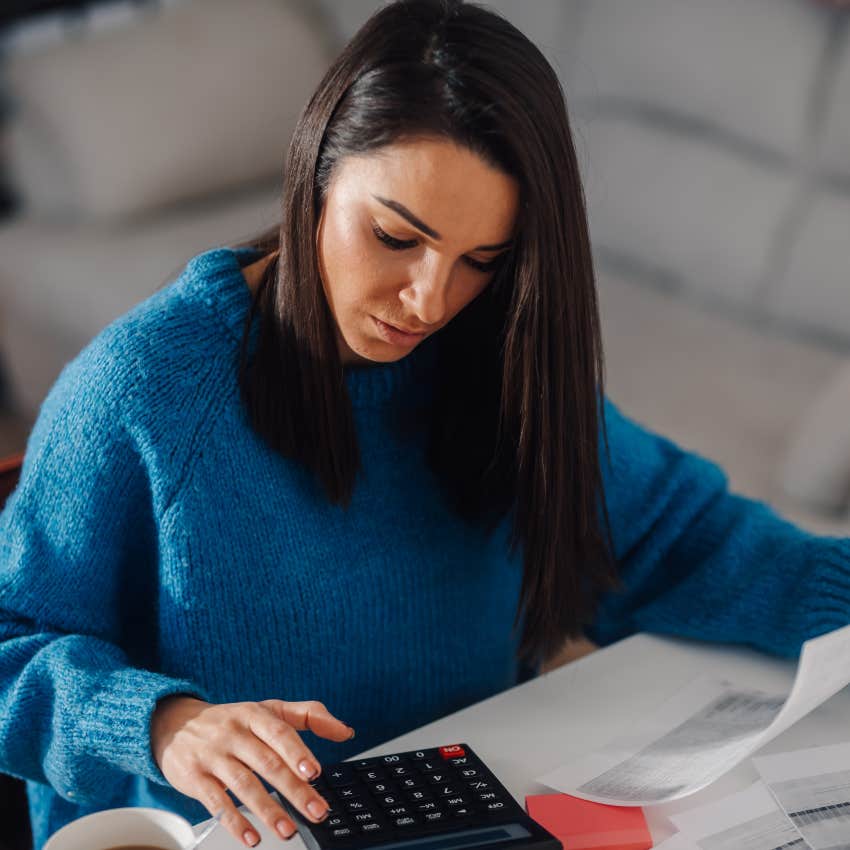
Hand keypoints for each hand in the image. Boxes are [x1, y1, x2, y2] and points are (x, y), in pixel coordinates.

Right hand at [151, 696, 353, 846]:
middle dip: (294, 790)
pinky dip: (234, 822)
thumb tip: (345, 731)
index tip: (315, 772)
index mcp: (255, 715)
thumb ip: (309, 715)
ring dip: (268, 810)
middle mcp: (234, 733)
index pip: (279, 733)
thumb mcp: (268, 709)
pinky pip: (216, 802)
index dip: (297, 752)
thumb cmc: (232, 720)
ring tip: (289, 830)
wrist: (175, 724)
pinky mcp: (194, 778)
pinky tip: (251, 837)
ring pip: (244, 784)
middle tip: (317, 810)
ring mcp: (213, 755)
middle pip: (267, 763)